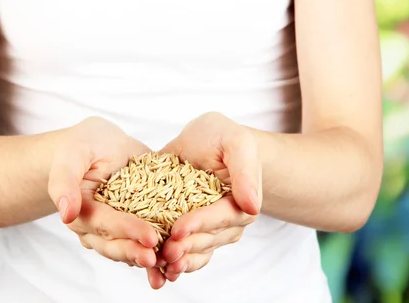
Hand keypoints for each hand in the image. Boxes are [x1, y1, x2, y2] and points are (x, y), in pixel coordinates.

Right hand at [47, 116, 158, 267]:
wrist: (100, 144)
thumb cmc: (85, 144)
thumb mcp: (74, 153)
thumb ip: (65, 180)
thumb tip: (66, 214)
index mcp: (79, 210)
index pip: (104, 223)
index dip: (127, 230)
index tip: (150, 237)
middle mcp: (94, 227)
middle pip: (114, 245)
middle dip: (137, 251)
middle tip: (159, 257)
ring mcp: (112, 231)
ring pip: (128, 250)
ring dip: (147, 259)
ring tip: (170, 264)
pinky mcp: (130, 228)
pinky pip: (142, 245)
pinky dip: (157, 254)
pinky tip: (175, 262)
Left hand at [146, 112, 261, 287]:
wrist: (207, 141)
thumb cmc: (222, 137)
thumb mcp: (236, 142)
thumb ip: (245, 170)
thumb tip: (252, 205)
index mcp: (241, 202)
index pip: (221, 217)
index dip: (199, 224)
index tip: (178, 229)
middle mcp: (227, 222)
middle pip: (207, 240)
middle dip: (185, 247)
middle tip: (164, 251)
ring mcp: (209, 230)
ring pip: (195, 251)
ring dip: (178, 261)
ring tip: (159, 266)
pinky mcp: (190, 232)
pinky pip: (184, 252)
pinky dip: (170, 262)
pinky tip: (155, 271)